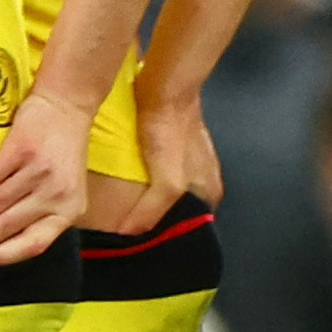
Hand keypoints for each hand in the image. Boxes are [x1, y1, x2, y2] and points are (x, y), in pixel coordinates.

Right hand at [0, 90, 98, 264]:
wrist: (67, 107)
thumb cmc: (63, 155)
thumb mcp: (65, 191)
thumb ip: (41, 217)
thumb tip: (0, 247)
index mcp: (70, 209)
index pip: (34, 243)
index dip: (2, 256)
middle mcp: (56, 193)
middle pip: (6, 226)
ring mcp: (39, 171)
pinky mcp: (21, 150)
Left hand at [132, 83, 224, 225]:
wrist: (166, 86)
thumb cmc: (174, 128)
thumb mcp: (169, 180)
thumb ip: (152, 209)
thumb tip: (130, 232)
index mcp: (210, 190)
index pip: (192, 225)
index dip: (169, 235)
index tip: (143, 245)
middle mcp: (203, 177)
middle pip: (178, 209)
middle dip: (156, 218)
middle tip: (127, 228)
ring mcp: (187, 160)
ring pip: (165, 190)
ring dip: (146, 199)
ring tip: (120, 208)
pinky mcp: (169, 145)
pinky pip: (154, 172)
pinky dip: (140, 179)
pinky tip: (122, 182)